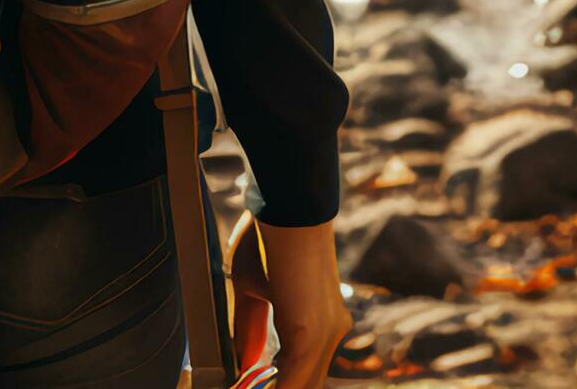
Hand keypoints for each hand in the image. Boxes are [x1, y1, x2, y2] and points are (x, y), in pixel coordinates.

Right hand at [246, 219, 351, 388]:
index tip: (248, 386)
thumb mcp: (253, 291)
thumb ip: (252, 330)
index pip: (303, 372)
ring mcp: (326, 335)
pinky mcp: (311, 335)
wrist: (284, 204)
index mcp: (322, 322)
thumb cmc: (268, 237)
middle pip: (306, 385)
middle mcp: (331, 331)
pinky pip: (292, 383)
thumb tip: (245, 364)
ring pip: (302, 387)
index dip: (275, 386)